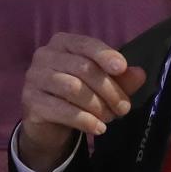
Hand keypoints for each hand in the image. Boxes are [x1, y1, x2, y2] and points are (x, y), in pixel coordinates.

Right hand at [19, 33, 146, 171]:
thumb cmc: (78, 95)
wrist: (48, 123)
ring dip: (97, 106)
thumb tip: (140, 74)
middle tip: (124, 108)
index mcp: (64, 43)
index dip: (105, 55)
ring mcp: (34, 77)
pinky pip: (60, 109)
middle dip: (109, 89)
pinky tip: (98, 129)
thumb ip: (121, 78)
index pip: (87, 44)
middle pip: (84, 68)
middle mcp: (45, 55)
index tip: (121, 68)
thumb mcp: (103, 85)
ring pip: (73, 88)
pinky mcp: (30, 101)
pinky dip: (84, 120)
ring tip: (110, 118)